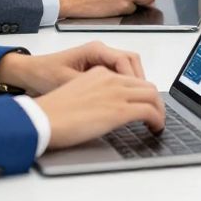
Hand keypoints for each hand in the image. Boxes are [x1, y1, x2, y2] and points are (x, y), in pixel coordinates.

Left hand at [0, 40, 146, 95]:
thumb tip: (116, 98)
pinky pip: (120, 73)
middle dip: (141, 82)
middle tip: (147, 102)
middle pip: (132, 62)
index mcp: (95, 50)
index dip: (136, 79)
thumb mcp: (68, 83)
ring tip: (139, 102)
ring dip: (136, 83)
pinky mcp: (97, 67)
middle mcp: (101, 51)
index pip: (126, 61)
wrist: (28, 73)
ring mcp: (100, 58)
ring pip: (128, 67)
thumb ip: (93, 88)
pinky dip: (126, 85)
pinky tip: (125, 100)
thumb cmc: (43, 75)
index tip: (141, 96)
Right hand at [35, 66, 165, 149]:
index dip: (141, 92)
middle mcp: (110, 79)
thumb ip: (92, 93)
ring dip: (159, 110)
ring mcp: (116, 93)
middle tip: (155, 114)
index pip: (130, 78)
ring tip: (157, 122)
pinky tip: (155, 127)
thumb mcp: (74, 92)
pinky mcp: (119, 110)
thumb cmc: (50, 111)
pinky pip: (149, 111)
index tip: (144, 103)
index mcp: (98, 72)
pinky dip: (157, 119)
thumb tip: (102, 109)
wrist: (41, 118)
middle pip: (145, 85)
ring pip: (152, 96)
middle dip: (154, 101)